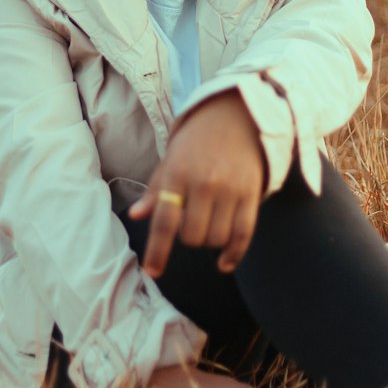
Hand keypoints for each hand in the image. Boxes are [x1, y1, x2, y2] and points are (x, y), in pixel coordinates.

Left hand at [128, 90, 265, 279]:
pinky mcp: (251, 193)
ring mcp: (230, 189)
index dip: (157, 250)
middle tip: (189, 222)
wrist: (238, 115)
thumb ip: (155, 189)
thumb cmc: (197, 141)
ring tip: (208, 224)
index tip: (153, 272)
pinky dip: (233, 254)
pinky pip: (243, 234)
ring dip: (208, 241)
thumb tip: (136, 216)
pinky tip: (224, 263)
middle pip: (191, 235)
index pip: (164, 220)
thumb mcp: (171, 159)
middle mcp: (204, 182)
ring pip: (216, 238)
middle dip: (187, 238)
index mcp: (178, 173)